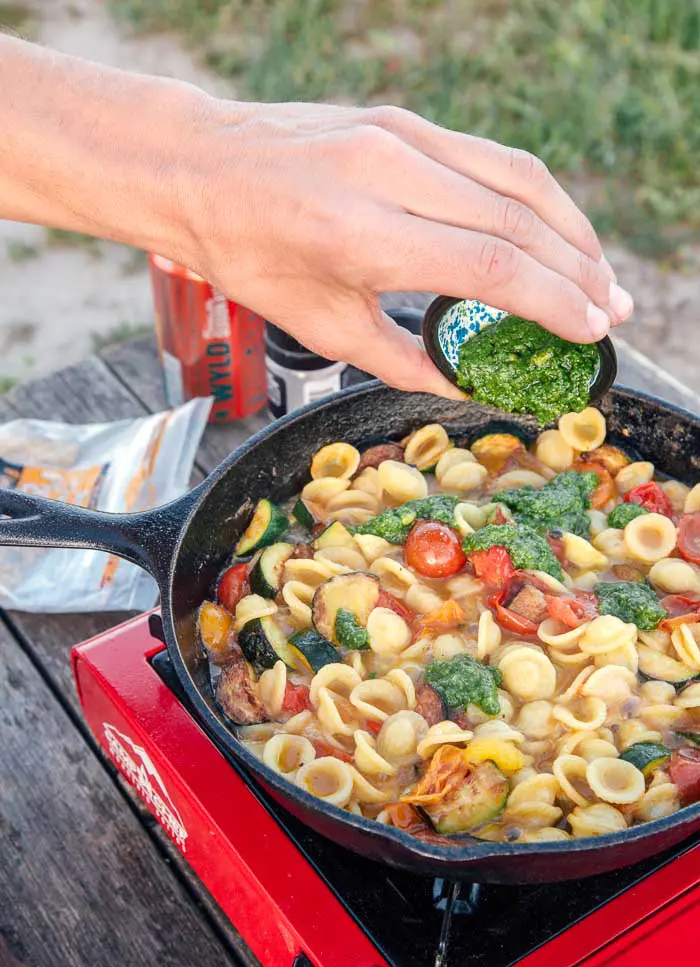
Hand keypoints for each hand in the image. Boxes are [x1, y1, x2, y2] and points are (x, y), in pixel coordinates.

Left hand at [181, 100, 632, 398]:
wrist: (198, 168)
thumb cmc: (247, 254)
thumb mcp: (317, 324)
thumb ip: (399, 359)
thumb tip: (462, 386)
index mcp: (362, 235)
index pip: (491, 266)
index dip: (553, 302)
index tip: (591, 331)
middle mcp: (390, 173)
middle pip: (518, 220)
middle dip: (579, 271)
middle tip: (615, 312)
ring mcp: (399, 136)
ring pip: (518, 178)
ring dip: (570, 229)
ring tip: (599, 275)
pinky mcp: (403, 121)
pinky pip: (490, 158)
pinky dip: (534, 198)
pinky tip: (552, 230)